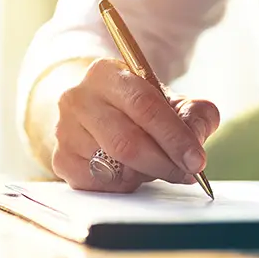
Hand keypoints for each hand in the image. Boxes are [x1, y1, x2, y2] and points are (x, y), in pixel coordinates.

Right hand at [51, 58, 218, 191]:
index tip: (196, 160)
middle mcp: (78, 98)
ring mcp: (64, 130)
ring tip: (157, 165)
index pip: (144, 106)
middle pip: (127, 142)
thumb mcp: (170, 100)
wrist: (96, 110)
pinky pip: (100, 184)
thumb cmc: (137, 106)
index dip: (174, 137)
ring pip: (114, 166)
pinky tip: (130, 171)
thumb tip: (197, 139)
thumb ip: (194, 114)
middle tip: (186, 173)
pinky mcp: (61, 159)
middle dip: (164, 163)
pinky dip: (124, 184)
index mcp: (106, 73)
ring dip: (145, 173)